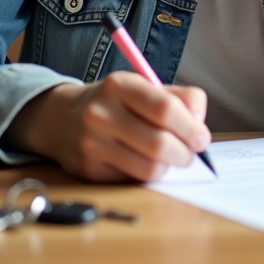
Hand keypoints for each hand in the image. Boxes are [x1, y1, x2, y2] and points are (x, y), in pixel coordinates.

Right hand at [1, 73, 210, 181]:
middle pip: (159, 143)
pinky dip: (148, 174)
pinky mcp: (88, 170)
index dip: (191, 127)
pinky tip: (143, 161)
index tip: (202, 137)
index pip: (165, 108)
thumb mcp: (142, 87)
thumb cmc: (114, 102)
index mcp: (119, 85)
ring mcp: (92, 143)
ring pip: (149, 168)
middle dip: (185, 153)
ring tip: (170, 158)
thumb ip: (179, 99)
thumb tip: (200, 124)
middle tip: (190, 153)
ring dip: (169, 167)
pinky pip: (133, 179)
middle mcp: (101, 113)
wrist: (61, 118)